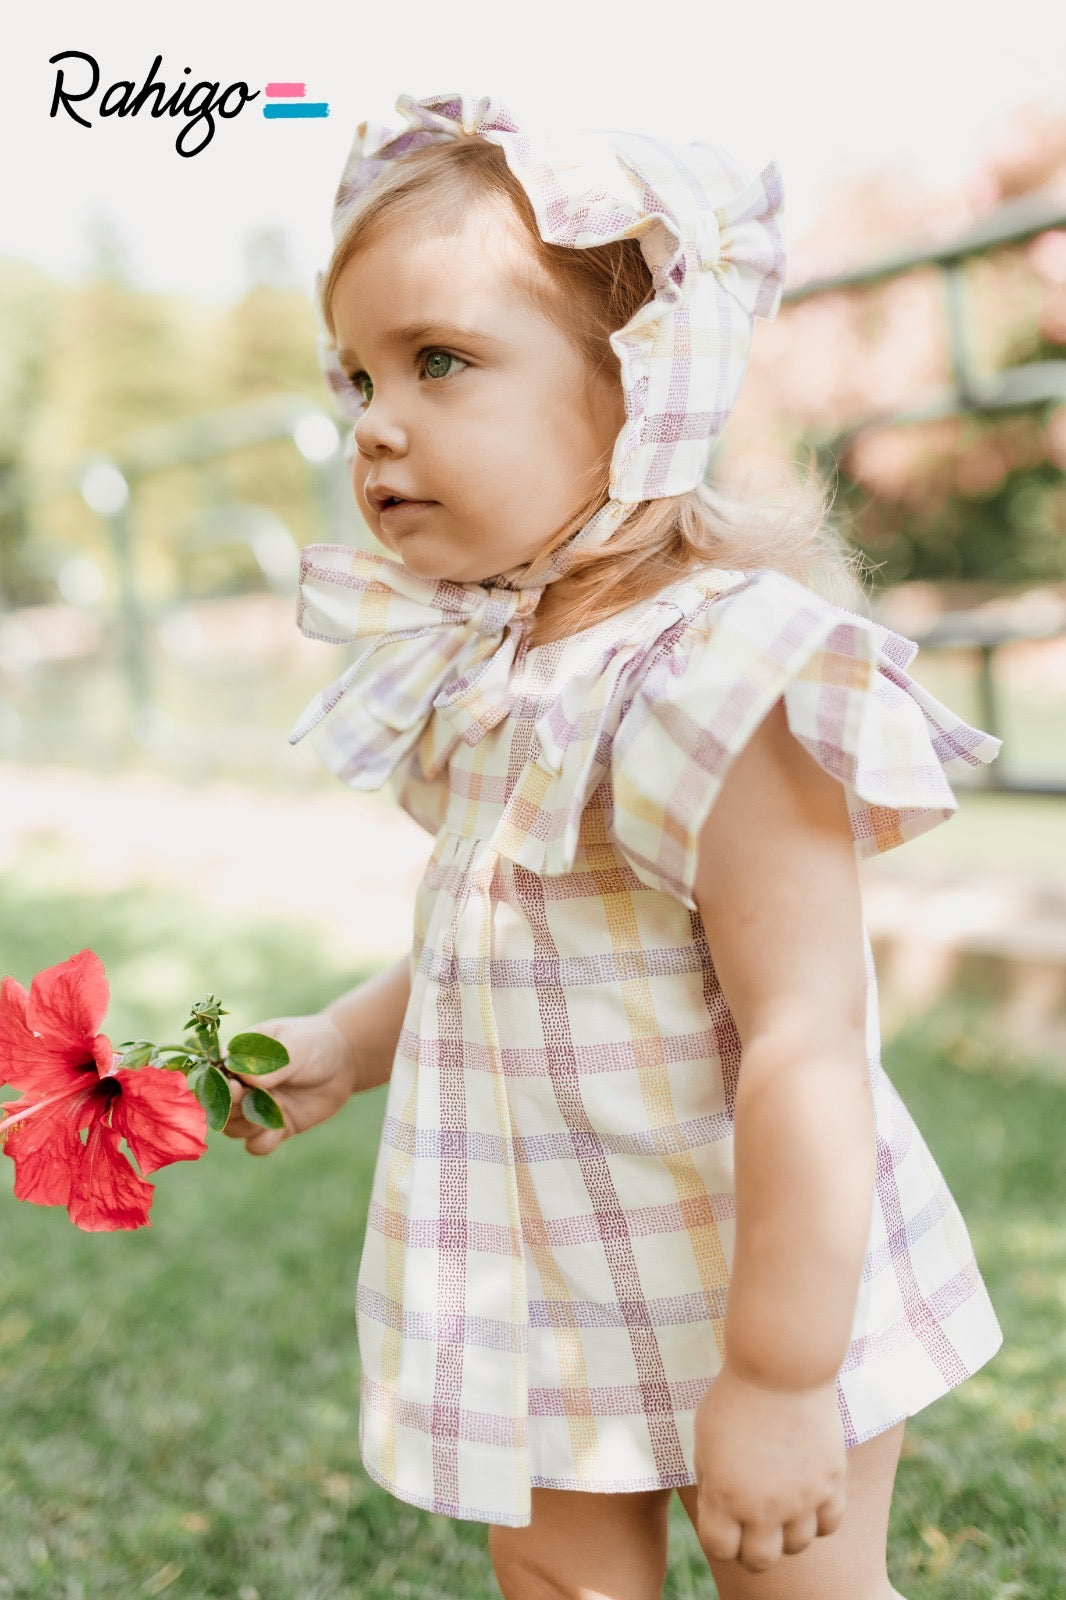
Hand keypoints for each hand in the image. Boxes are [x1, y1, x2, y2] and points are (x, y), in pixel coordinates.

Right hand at [222, 1013, 358, 1155]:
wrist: (342, 1061)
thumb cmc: (313, 1042)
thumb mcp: (294, 1044)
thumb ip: (270, 1062)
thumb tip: (246, 1080)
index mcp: (236, 1059)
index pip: (211, 1075)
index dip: (217, 1085)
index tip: (236, 1085)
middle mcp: (240, 1086)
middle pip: (217, 1106)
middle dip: (231, 1107)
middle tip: (251, 1097)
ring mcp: (255, 1108)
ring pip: (233, 1129)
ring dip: (246, 1126)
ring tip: (273, 1110)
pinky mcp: (272, 1128)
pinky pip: (255, 1145)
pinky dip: (262, 1142)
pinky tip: (278, 1131)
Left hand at [691, 1365, 845, 1574]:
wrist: (782, 1367)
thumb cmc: (736, 1394)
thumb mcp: (706, 1438)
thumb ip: (712, 1479)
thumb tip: (719, 1505)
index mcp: (725, 1496)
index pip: (720, 1549)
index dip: (719, 1539)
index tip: (721, 1521)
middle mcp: (764, 1508)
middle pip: (760, 1560)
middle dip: (751, 1547)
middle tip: (751, 1525)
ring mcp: (802, 1499)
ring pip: (797, 1545)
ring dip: (786, 1533)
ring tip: (780, 1507)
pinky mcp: (831, 1483)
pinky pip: (830, 1524)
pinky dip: (818, 1519)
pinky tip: (808, 1498)